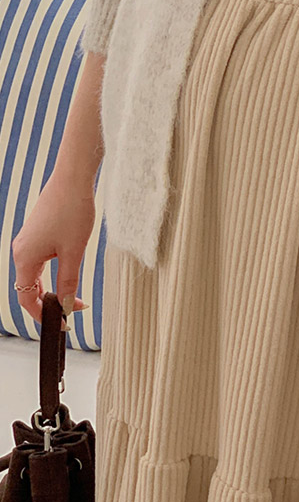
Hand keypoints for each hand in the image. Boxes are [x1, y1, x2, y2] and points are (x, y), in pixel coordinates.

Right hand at [11, 170, 95, 327]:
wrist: (72, 179)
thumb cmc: (73, 211)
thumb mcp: (73, 252)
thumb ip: (68, 282)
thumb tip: (67, 305)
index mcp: (25, 258)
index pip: (26, 298)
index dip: (43, 315)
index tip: (64, 323)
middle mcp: (20, 251)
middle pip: (28, 288)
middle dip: (48, 303)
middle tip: (72, 312)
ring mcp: (27, 242)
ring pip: (34, 275)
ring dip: (50, 289)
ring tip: (72, 298)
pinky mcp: (36, 234)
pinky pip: (38, 262)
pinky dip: (51, 275)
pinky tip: (66, 277)